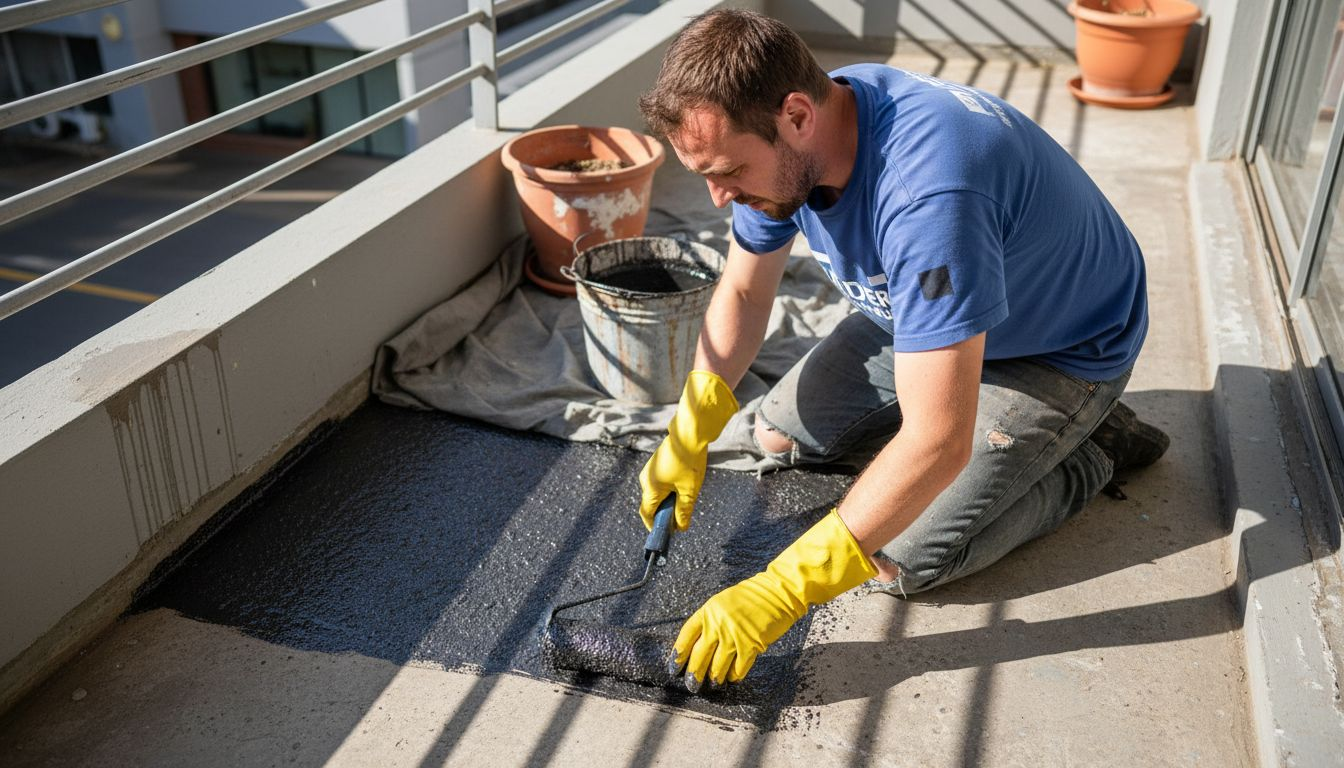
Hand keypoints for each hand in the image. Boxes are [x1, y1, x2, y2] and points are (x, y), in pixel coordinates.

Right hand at [639, 370, 737, 530]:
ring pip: (657, 492)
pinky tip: (684, 485)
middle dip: (665, 513)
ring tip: (686, 500)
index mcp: (650, 488)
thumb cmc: (689, 461)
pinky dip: (670, 489)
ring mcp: (650, 469)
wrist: (689, 433)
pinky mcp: (657, 463)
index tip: (665, 534)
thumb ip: (684, 511)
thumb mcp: (689, 490)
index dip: (655, 526)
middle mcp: (646, 479)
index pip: (647, 514)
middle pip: (652, 503)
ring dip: (669, 500)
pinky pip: (660, 482)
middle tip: (681, 518)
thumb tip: (680, 528)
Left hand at [670, 510, 875, 689]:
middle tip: (691, 684)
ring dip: (714, 677)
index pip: (686, 636)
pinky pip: (738, 668)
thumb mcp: (723, 602)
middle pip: (699, 655)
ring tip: (713, 683)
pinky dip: (734, 675)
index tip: (674, 667)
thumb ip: (710, 621)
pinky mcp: (751, 646)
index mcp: (708, 611)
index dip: (678, 655)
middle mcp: (718, 624)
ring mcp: (734, 636)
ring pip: (718, 665)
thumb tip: (699, 644)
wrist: (778, 592)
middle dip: (694, 674)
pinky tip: (732, 678)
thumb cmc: (751, 597)